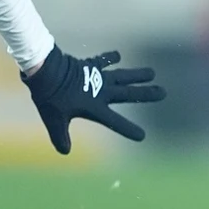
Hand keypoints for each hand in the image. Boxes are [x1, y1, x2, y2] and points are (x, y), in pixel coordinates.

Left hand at [22, 46, 165, 153]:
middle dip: (146, 94)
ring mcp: (97, 77)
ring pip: (122, 76)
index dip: (128, 129)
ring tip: (152, 72)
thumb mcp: (54, 121)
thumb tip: (65, 152)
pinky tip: (119, 56)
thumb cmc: (50, 98)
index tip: (142, 136)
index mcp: (94, 107)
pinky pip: (103, 61)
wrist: (45, 71)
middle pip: (128, 94)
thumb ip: (60, 136)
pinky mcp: (90, 65)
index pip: (115, 122)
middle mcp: (101, 92)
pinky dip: (111, 58)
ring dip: (137, 75)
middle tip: (163, 92)